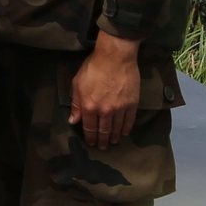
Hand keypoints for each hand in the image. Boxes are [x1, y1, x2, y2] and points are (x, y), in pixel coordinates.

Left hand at [71, 31, 142, 151]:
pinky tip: (124, 133)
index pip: (88, 127)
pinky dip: (126, 129)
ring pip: (116, 128)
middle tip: (102, 147)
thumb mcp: (77, 84)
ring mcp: (120, 109)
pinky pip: (129, 121)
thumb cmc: (93, 68)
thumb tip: (73, 120)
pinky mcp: (132, 104)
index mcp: (89, 106)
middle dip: (102, 140)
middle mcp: (104, 111)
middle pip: (103, 131)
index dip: (89, 137)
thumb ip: (76, 104)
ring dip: (114, 137)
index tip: (91, 143)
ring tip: (112, 143)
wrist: (115, 58)